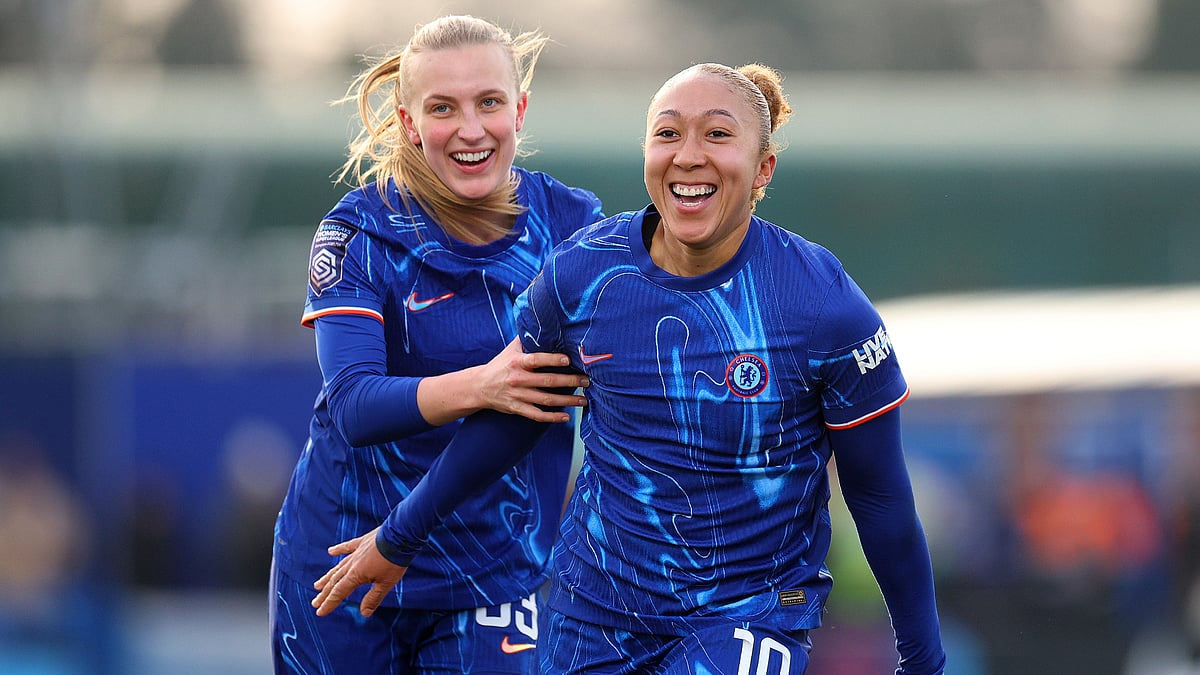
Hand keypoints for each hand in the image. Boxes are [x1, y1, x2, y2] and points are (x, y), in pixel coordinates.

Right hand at [312, 528, 405, 617]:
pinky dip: (339, 549)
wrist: (400, 536)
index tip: (319, 612)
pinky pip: (347, 547)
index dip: (329, 603)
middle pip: (335, 581)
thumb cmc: (394, 561)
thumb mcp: (385, 584)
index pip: (338, 592)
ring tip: (317, 585)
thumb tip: (364, 614)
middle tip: (315, 603)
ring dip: (328, 577)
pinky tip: (330, 551)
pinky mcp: (362, 542)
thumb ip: (373, 599)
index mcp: (355, 575)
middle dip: (325, 594)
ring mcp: (356, 552)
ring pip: (338, 567)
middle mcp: (352, 564)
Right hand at [472, 339, 588, 422]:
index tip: (568, 360)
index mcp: (517, 362)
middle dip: (570, 381)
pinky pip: (537, 415)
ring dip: (568, 401)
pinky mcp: (517, 408)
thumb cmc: (500, 365)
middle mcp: (518, 379)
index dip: (552, 360)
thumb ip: (527, 338)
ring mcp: (518, 396)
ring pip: (546, 400)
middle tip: (586, 381)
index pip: (537, 360)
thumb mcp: (511, 349)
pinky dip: (552, 418)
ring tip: (584, 400)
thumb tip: (545, 322)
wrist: (479, 386)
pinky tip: (566, 417)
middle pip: (547, 381)